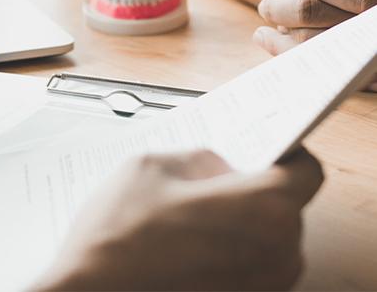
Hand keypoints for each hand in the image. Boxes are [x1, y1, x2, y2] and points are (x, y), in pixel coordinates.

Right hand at [39, 149, 322, 291]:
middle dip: (258, 188)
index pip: (307, 172)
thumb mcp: (152, 167)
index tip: (270, 147)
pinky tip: (192, 241)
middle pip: (288, 207)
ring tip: (199, 211)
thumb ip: (198, 159)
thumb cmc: (116, 240)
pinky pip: (252, 269)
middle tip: (221, 177)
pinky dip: (232, 251)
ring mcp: (260, 290)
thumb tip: (219, 165)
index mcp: (262, 210)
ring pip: (271, 241)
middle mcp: (273, 257)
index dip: (288, 154)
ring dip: (245, 223)